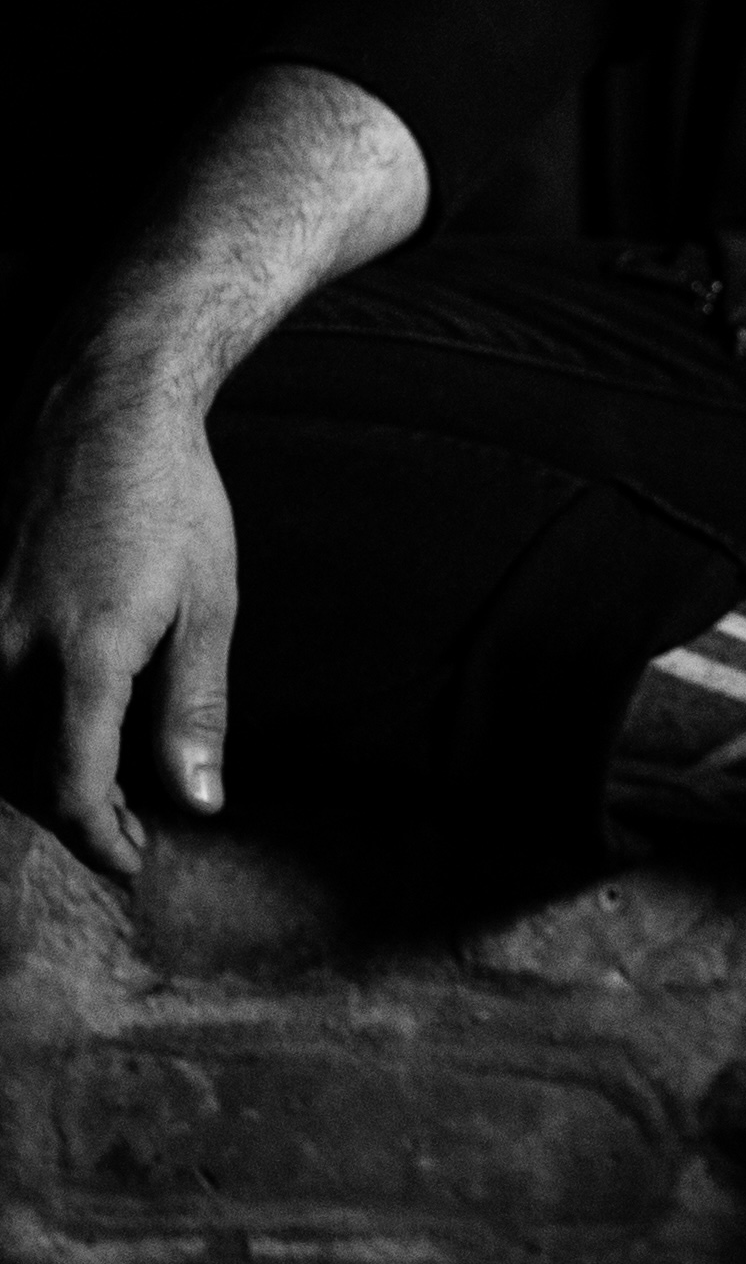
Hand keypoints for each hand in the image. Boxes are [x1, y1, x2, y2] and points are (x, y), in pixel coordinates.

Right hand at [0, 354, 238, 881]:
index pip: (69, 791)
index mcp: (84, 655)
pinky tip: (53, 721)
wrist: (103, 404)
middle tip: (127, 825)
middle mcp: (13, 646)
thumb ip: (193, 710)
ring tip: (98, 779)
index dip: (100, 841)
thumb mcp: (209, 603)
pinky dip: (11, 727)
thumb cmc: (171, 498)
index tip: (133, 859)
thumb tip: (200, 802)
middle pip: (22, 778)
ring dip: (37, 775)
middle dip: (75, 815)